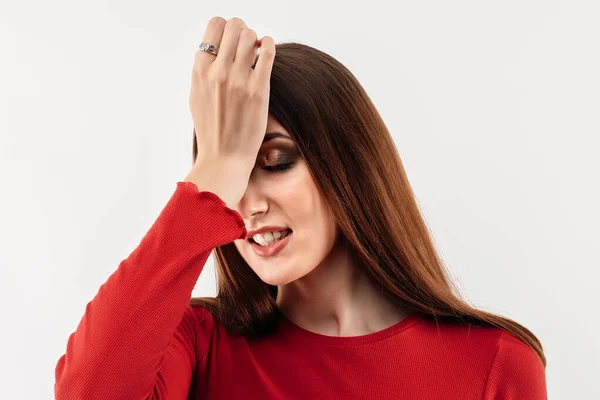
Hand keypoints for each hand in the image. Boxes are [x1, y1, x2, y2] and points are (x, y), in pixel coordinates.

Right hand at [185, 16, 274, 206]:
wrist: (224, 158)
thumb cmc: (211, 130)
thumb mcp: (196, 96)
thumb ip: (203, 71)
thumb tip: (212, 51)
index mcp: (200, 71)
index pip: (215, 26)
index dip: (226, 27)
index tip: (231, 39)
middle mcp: (218, 72)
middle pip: (235, 25)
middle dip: (243, 30)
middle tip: (246, 43)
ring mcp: (239, 80)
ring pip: (251, 35)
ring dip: (255, 38)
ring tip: (257, 51)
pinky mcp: (259, 90)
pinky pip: (268, 52)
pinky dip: (269, 44)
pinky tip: (268, 49)